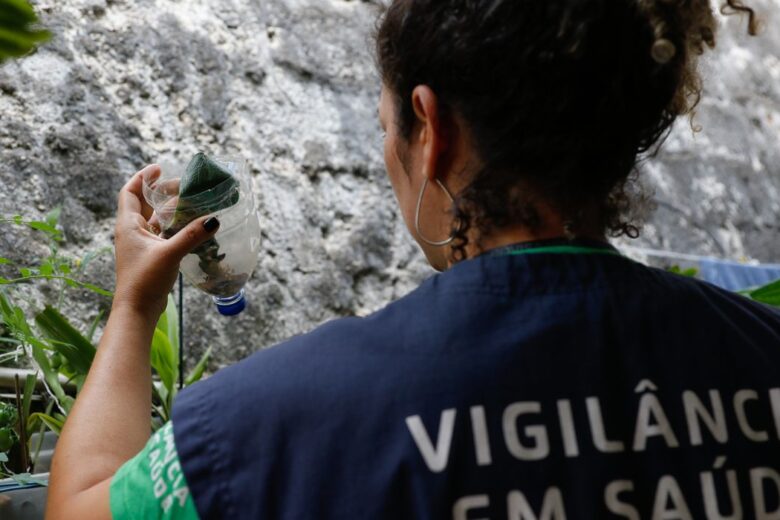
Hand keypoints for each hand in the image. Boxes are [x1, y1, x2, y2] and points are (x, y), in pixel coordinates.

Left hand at [112, 165, 219, 319]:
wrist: (137, 310)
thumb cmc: (145, 280)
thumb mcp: (170, 254)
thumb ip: (192, 235)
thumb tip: (213, 219)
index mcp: (128, 225)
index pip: (130, 192)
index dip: (142, 177)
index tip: (159, 168)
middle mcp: (132, 232)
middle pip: (145, 203)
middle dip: (162, 192)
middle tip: (183, 186)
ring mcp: (141, 245)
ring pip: (154, 219)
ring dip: (169, 209)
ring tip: (189, 201)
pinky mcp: (150, 256)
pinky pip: (162, 234)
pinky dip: (173, 226)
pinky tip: (189, 226)